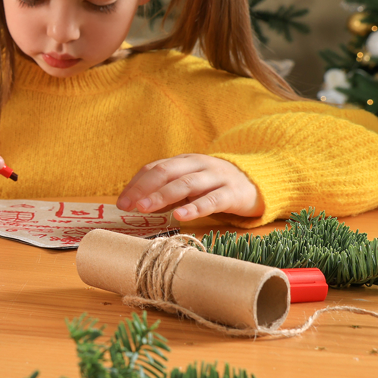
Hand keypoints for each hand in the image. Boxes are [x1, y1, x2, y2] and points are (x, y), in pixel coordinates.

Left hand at [116, 154, 262, 221]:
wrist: (256, 182)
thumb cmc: (215, 185)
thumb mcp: (190, 183)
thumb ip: (167, 191)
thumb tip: (138, 204)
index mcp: (184, 161)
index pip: (155, 168)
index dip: (136, 184)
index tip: (121, 202)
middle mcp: (198, 165)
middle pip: (166, 172)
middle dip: (144, 188)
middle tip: (128, 206)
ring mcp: (216, 177)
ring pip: (186, 184)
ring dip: (163, 196)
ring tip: (145, 208)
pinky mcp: (233, 193)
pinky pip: (212, 199)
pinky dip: (195, 208)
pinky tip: (181, 216)